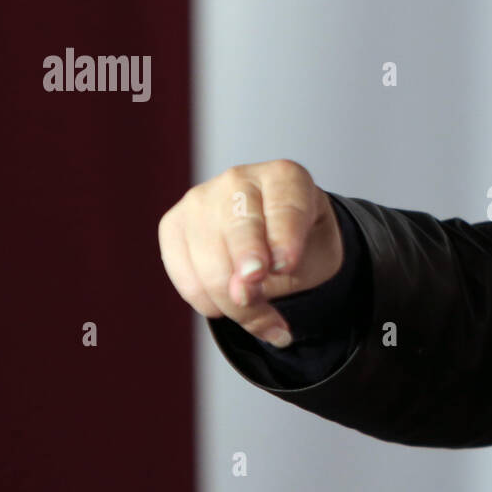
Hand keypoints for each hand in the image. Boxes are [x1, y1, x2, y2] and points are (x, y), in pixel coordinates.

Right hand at [157, 159, 343, 345]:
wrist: (276, 242)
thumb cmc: (303, 246)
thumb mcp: (318, 259)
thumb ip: (287, 274)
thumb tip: (238, 293)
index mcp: (285, 178)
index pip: (284, 208)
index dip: (283, 240)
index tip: (285, 267)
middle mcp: (239, 180)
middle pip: (238, 229)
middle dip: (244, 268)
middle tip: (253, 296)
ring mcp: (200, 199)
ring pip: (208, 262)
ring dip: (233, 303)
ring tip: (257, 312)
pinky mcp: (173, 225)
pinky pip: (184, 276)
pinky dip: (209, 303)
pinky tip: (229, 305)